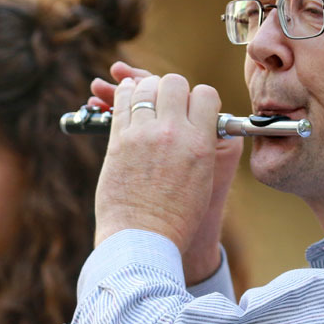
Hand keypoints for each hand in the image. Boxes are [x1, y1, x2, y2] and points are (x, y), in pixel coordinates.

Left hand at [92, 63, 241, 279]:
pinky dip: (123, 94)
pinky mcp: (118, 140)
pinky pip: (121, 102)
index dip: (198, 98)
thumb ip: (201, 146)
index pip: (206, 94)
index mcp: (201, 145)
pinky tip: (125, 96)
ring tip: (145, 99)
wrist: (143, 240)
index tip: (191, 107)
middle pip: (174, 82)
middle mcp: (174, 134)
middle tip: (167, 103)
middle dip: (171, 89)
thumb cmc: (176, 218)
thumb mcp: (204, 180)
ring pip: (145, 87)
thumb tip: (194, 122)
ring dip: (145, 89)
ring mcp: (143, 135)